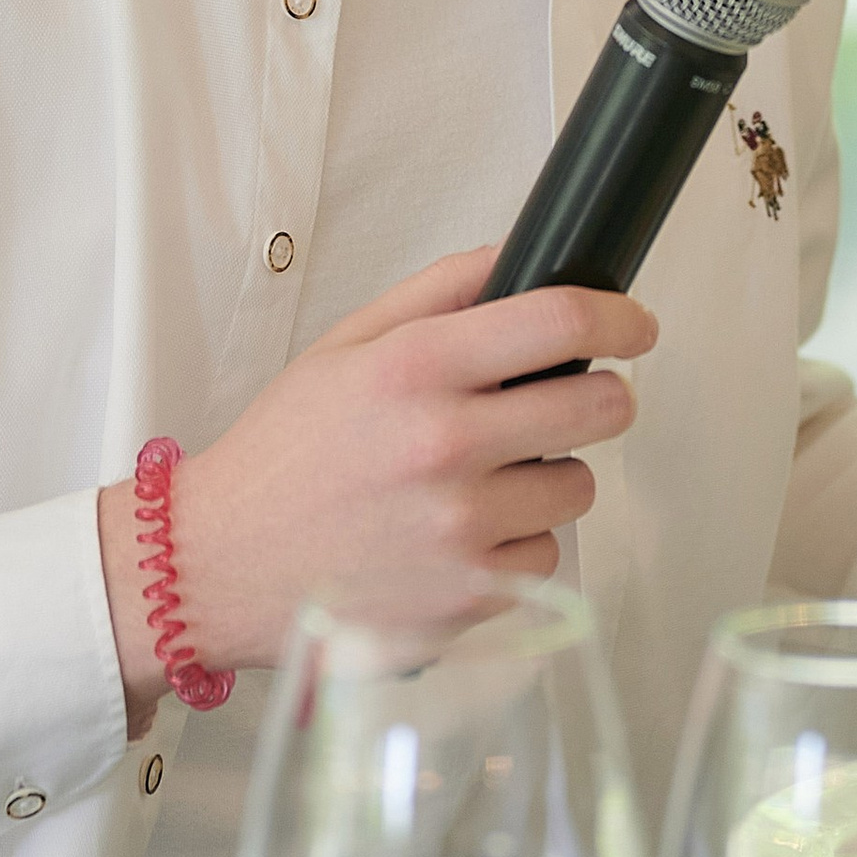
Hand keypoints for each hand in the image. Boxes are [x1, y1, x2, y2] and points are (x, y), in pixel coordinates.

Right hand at [98, 245, 654, 726]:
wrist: (222, 564)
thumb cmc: (285, 455)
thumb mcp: (344, 345)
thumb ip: (437, 293)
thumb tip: (517, 259)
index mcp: (414, 369)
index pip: (558, 320)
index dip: (619, 316)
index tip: (634, 324)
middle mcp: (444, 445)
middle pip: (599, 404)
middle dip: (602, 395)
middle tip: (574, 398)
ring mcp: (462, 528)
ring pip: (578, 486)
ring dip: (550, 476)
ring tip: (485, 478)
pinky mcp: (470, 597)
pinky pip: (547, 557)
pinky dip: (518, 544)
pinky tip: (462, 536)